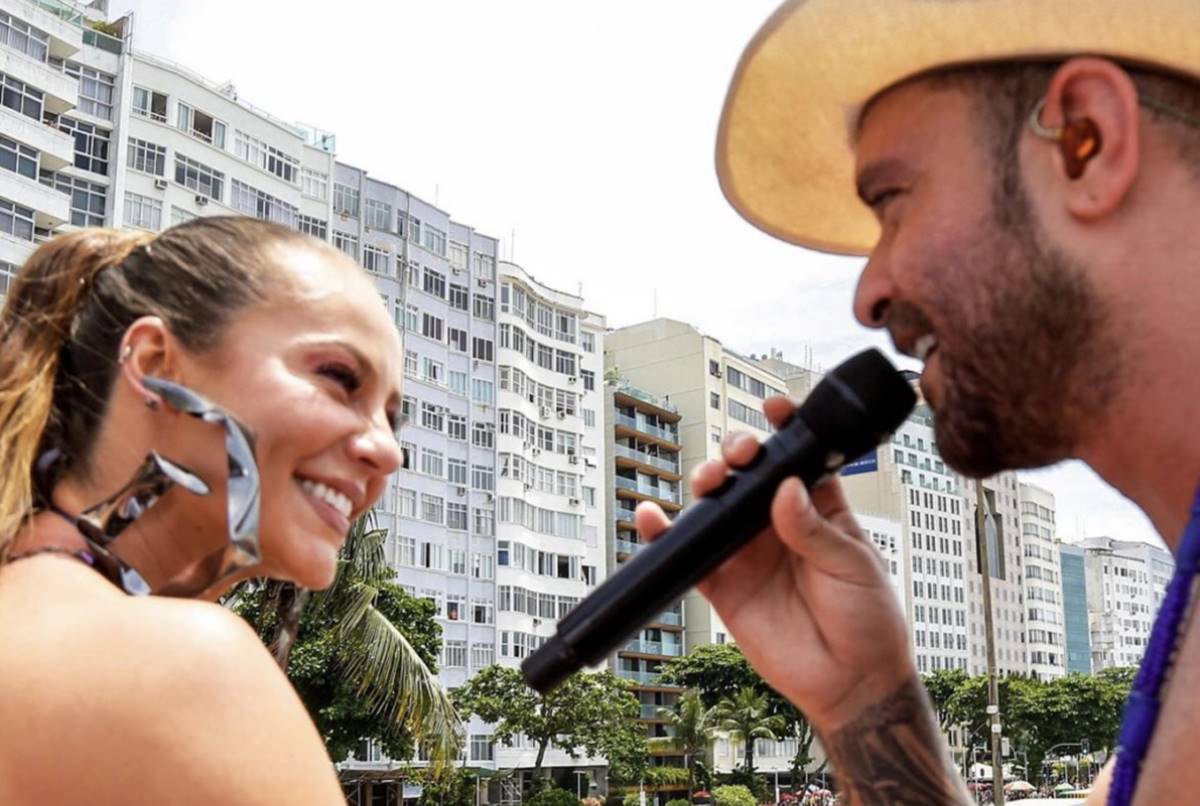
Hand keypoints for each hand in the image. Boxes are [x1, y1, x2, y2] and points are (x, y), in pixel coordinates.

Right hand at [634, 396, 914, 732]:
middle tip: (742, 455)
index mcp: (819, 507)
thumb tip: (784, 489)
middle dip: (738, 451)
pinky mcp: (723, 584)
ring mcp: (748, 551)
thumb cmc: (869, 619)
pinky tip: (653, 518)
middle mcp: (778, 522)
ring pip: (715, 503)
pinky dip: (665, 534)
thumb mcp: (853, 566)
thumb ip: (814, 529)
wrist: (852, 683)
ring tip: (709, 482)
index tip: (775, 407)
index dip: (785, 427)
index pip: (799, 455)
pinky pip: (688, 553)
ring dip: (706, 482)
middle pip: (749, 472)